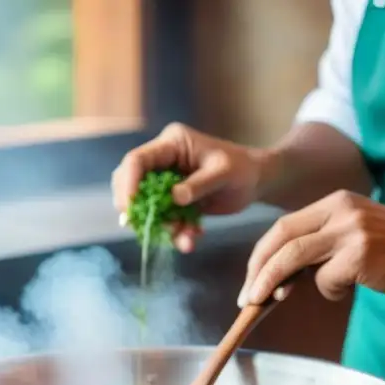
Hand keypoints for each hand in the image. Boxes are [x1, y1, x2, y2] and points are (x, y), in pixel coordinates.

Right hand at [111, 123, 267, 252]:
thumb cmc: (242, 169)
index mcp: (171, 144)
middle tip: (142, 228)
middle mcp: (163, 160)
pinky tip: (192, 240)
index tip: (130, 207)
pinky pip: (163, 219)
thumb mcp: (224, 173)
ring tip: (185, 240)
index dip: (129, 183)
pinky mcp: (172, 200)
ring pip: (146, 206)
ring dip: (160, 227)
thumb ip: (200, 184)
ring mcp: (166, 181)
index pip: (137, 160)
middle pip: (131, 182)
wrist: (255, 182)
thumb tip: (175, 197)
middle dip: (136, 209)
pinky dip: (174, 233)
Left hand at [237, 190, 384, 305]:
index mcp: (334, 202)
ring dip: (270, 282)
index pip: (283, 226)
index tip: (250, 279)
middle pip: (281, 238)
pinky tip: (349, 289)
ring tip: (260, 301)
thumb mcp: (355, 231)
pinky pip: (326, 279)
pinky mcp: (360, 254)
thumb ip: (322, 244)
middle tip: (246, 296)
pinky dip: (330, 291)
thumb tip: (280, 276)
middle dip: (257, 269)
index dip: (261, 254)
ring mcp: (350, 231)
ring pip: (293, 256)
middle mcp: (339, 210)